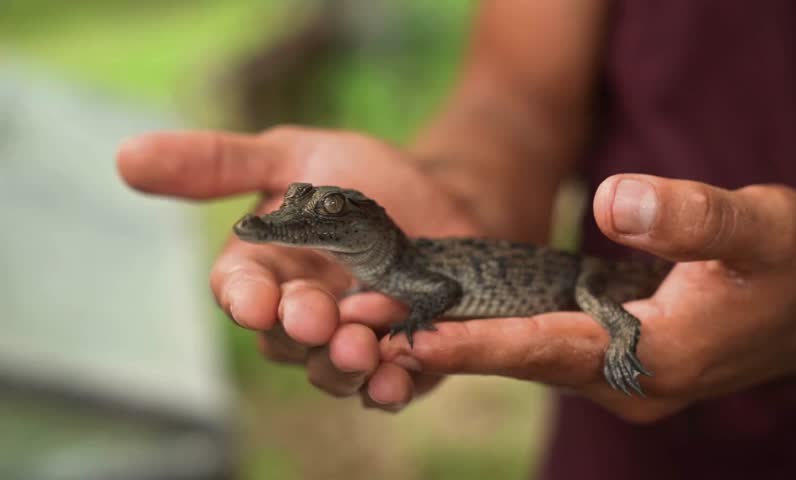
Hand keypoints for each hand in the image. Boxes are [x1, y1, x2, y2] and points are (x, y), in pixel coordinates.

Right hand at [117, 127, 483, 409]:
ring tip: (360, 347)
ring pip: (330, 370)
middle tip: (315, 315)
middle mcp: (301, 311)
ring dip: (340, 364)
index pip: (239, 292)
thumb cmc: (364, 176)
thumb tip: (125, 156)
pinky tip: (398, 379)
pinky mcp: (400, 360)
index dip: (242, 299)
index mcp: (268, 268)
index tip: (251, 299)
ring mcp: (350, 340)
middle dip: (297, 329)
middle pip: (283, 338)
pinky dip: (390, 387)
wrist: (445, 195)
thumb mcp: (294, 155)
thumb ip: (220, 164)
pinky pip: (388, 386)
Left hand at [379, 174, 795, 421]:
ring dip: (464, 342)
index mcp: (659, 356)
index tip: (414, 336)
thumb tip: (612, 200)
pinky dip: (499, 335)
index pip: (552, 349)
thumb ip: (690, 216)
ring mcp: (622, 377)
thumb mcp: (759, 226)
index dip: (482, 343)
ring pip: (530, 360)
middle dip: (449, 346)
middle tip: (366, 326)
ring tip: (388, 321)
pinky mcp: (618, 361)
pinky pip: (547, 350)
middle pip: (525, 361)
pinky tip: (454, 316)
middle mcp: (630, 380)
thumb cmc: (792, 265)